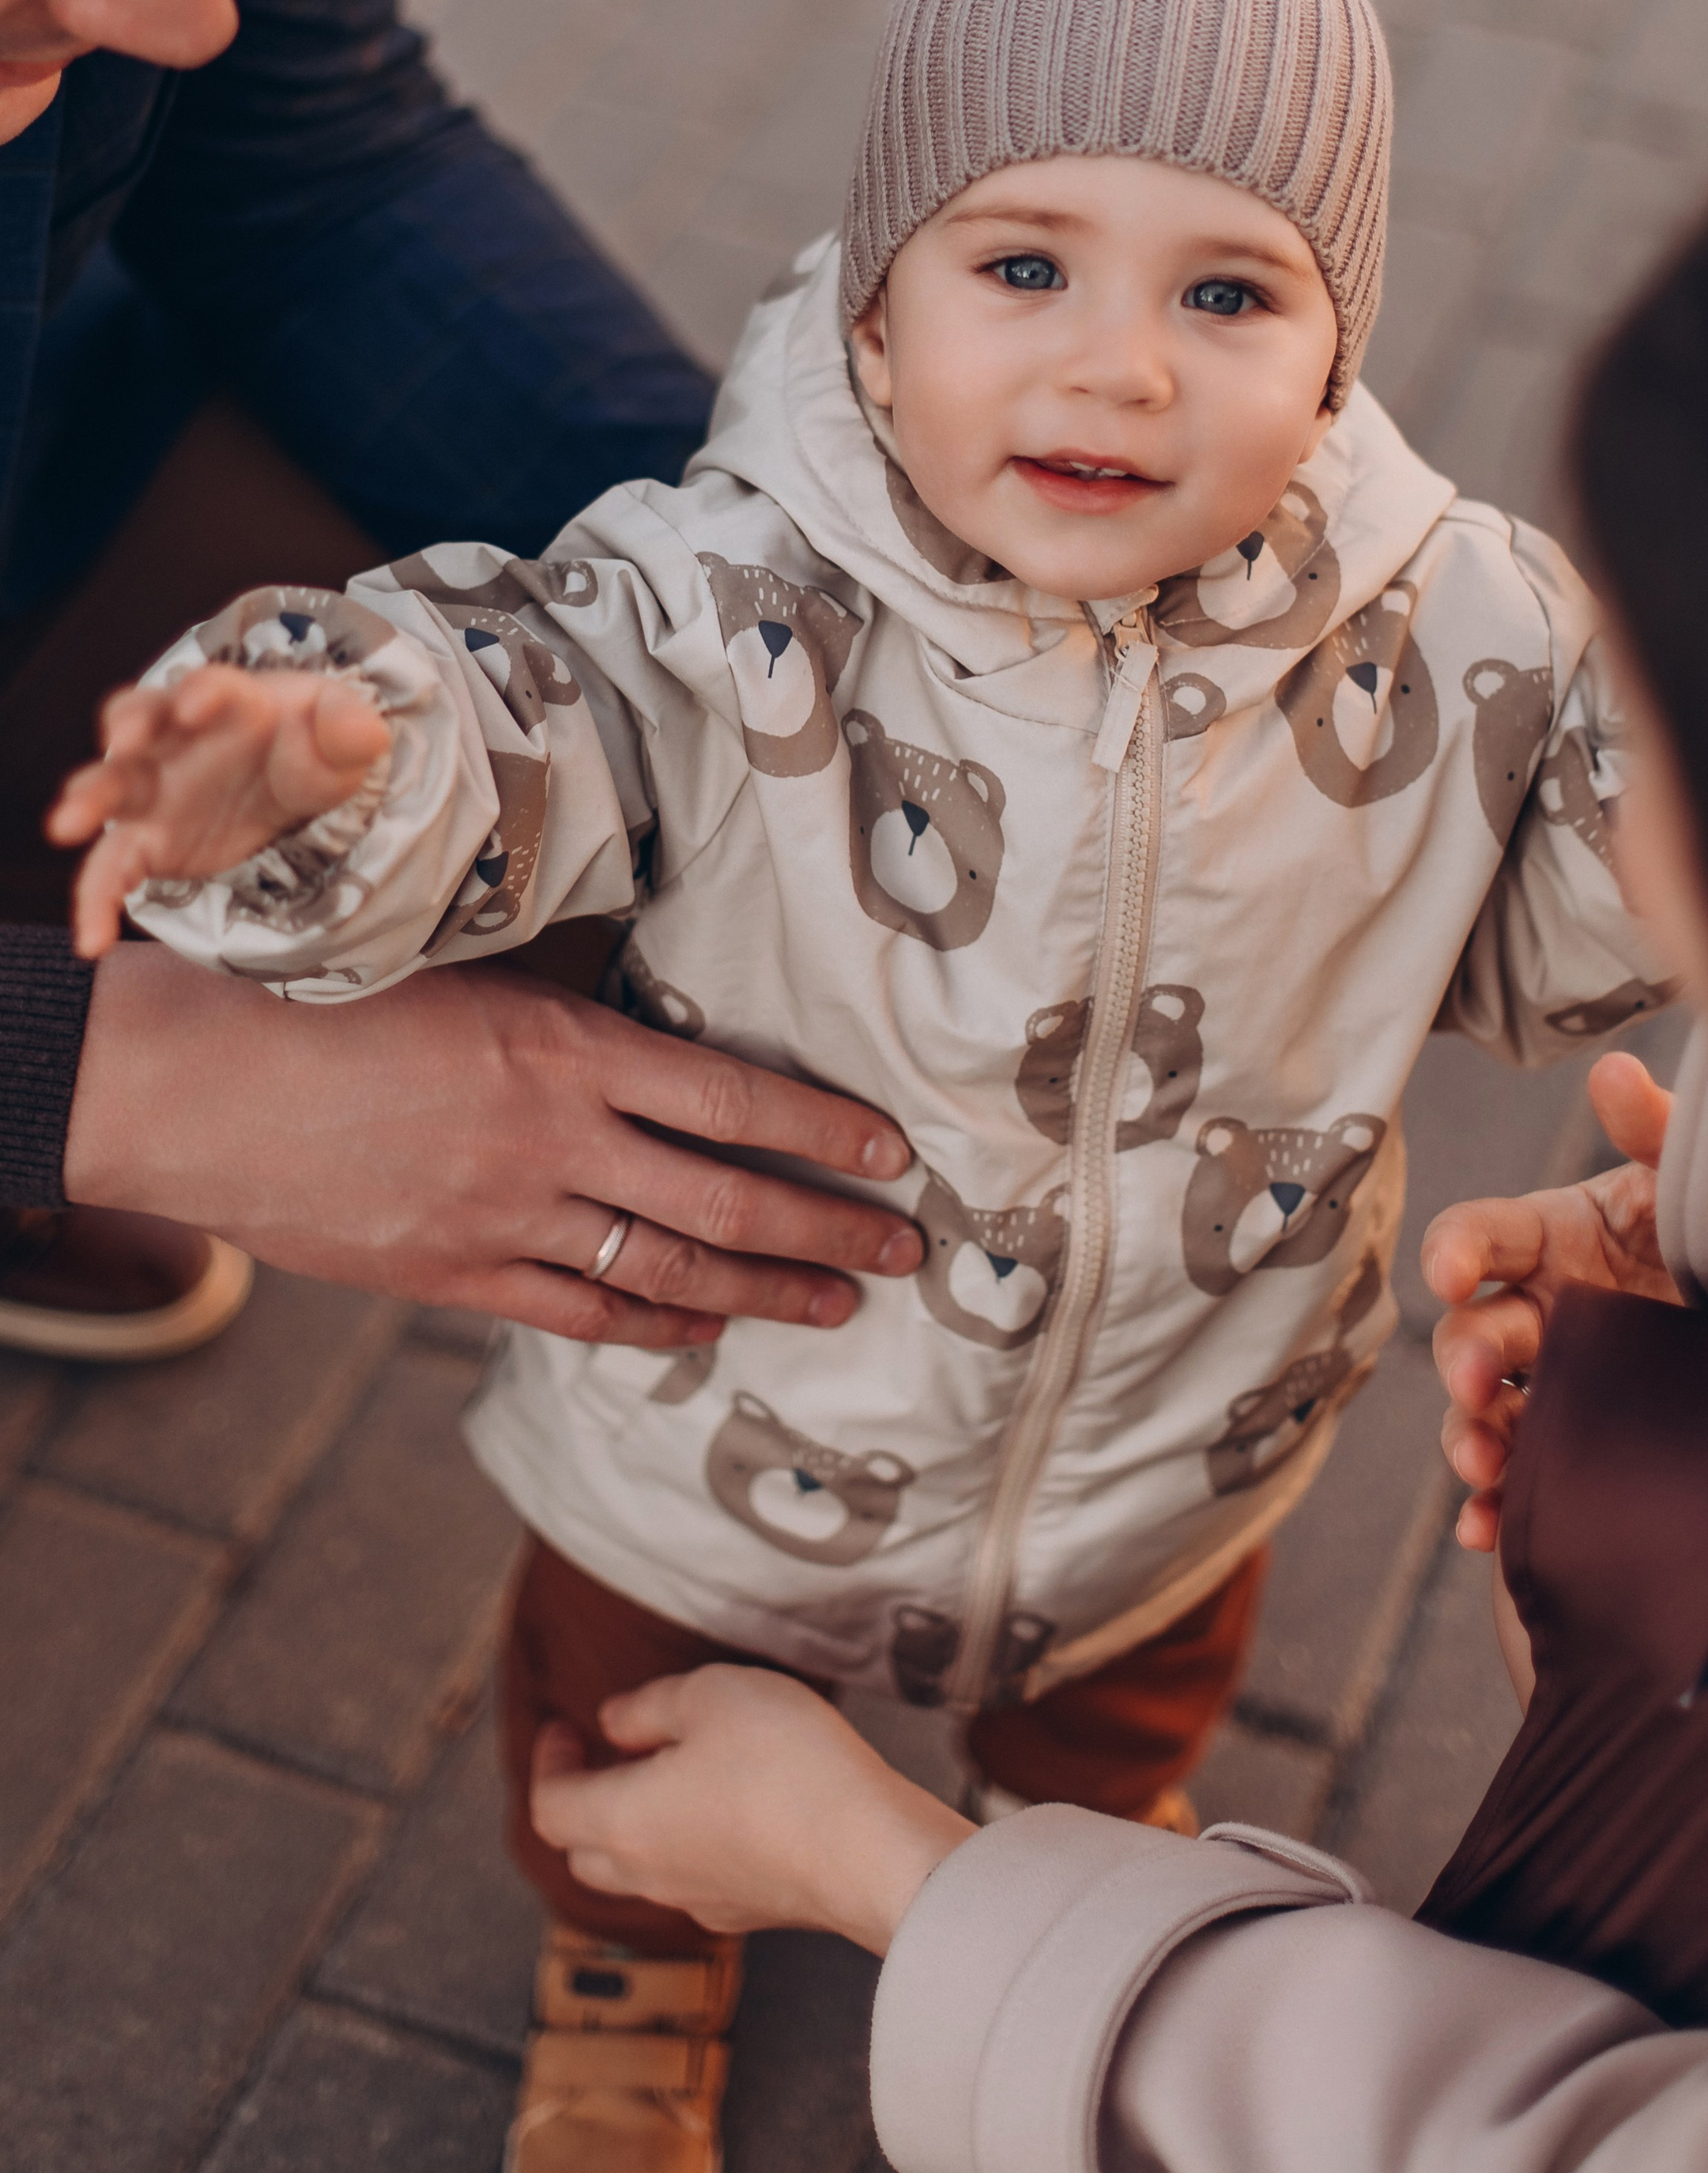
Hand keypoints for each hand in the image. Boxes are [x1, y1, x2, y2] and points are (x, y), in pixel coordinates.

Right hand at [48, 665, 391, 956]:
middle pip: (136, 722)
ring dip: (87, 801)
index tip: (198, 707)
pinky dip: (95, 901)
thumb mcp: (343, 734)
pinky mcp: (149, 841)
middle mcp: (176, 739)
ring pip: (109, 788)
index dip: (201, 693)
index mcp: (228, 702)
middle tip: (123, 742)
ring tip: (67, 827)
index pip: (208, 687)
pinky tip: (91, 941)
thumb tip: (363, 731)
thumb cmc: (313, 743)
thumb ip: (349, 729)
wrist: (298, 784)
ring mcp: (155, 790)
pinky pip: (111, 868)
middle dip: (126, 730)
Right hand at [63, 946, 922, 1344]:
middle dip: (827, 1228)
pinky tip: (705, 1331)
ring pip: (667, 1269)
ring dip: (763, 1289)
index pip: (730, 1098)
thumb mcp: (473, 981)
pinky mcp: (452, 1276)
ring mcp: (504, 1218)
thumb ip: (571, 1027)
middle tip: (904, 1249)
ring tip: (836, 1302)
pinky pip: (578, 1314)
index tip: (890, 1154)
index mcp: (564, 1049)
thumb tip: (661, 1052)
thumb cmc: (333, 1004)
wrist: (199, 1085)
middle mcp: (552, 1140)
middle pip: (724, 1199)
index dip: (821, 1131)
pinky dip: (652, 1327)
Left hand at [529, 1667, 969, 1950]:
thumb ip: (649, 1708)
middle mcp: (651, 1874)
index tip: (563, 1726)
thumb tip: (613, 1724)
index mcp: (623, 1822)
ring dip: (636, 1826)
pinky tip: (727, 1807)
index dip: (549, 1763)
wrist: (869, 1850)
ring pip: (640, 1871)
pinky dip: (688, 1844)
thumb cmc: (783, 1763)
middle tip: (608, 1754)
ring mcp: (702, 1900)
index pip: (552, 1807)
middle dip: (584, 1802)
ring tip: (670, 1774)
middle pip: (584, 1851)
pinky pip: (694, 1879)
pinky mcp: (752, 1910)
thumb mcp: (710, 1695)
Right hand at [1422, 1053, 1680, 1548]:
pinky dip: (1491, 1509)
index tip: (1453, 1271)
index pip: (1480, 1236)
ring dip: (1467, 1437)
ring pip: (1482, 1412)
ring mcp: (1554, 1386)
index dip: (1456, 1249)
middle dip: (1461, 1357)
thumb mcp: (1696, 1183)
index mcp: (1554, 1239)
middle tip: (1477, 1384)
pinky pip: (1519, 1484)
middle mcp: (1542, 1313)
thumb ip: (1656, 1127)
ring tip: (1482, 1465)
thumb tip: (1613, 1070)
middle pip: (1471, 1331)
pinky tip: (1485, 1530)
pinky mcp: (1574, 1452)